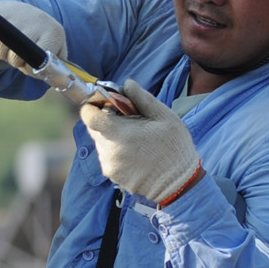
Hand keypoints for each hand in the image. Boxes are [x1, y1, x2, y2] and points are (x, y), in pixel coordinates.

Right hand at [0, 0, 66, 76]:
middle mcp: (36, 20)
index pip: (40, 59)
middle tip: (16, 57)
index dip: (30, 67)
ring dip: (0, 55)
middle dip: (14, 61)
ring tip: (6, 51)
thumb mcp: (54, 49)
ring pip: (0, 47)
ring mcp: (16, 15)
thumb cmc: (39, 38)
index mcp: (53, 32)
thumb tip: (51, 78)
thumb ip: (55, 66)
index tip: (27, 65)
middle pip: (17, 55)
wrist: (22, 13)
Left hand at [78, 79, 204, 205]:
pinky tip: (137, 153)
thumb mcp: (164, 116)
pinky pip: (108, 156)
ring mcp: (109, 165)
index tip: (106, 103)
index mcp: (118, 133)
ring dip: (113, 136)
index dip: (93, 105)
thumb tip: (127, 83)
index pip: (88, 115)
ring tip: (137, 139)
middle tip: (131, 121)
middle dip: (108, 120)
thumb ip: (142, 98)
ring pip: (101, 142)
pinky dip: (117, 151)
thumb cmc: (174, 148)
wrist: (180, 184)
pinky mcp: (112, 175)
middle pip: (95, 128)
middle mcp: (108, 150)